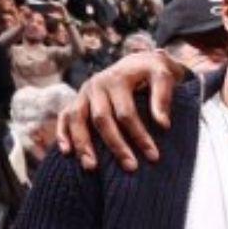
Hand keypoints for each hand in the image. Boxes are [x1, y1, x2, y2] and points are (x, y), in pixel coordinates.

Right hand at [56, 50, 188, 170]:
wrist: (139, 61)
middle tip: (130, 167)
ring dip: (83, 144)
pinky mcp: (77, 100)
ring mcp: (83, 93)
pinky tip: (67, 152)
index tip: (153, 156)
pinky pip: (64, 117)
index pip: (126, 113)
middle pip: (101, 119)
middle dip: (115, 146)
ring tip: (92, 167)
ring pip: (77, 119)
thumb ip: (163, 97)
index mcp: (117, 79)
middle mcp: (96, 85)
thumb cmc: (153, 72)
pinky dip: (63, 133)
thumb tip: (163, 125)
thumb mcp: (164, 76)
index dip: (139, 136)